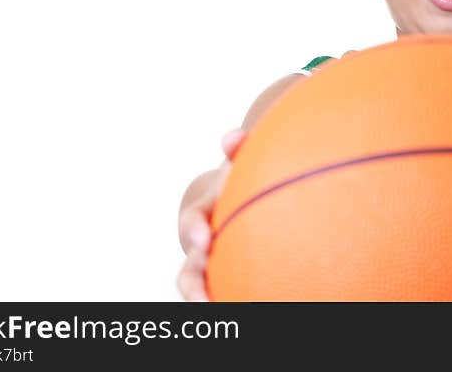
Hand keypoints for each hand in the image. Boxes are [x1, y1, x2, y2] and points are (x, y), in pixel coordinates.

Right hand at [176, 128, 245, 300]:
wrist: (237, 198)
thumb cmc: (241, 177)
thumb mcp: (239, 161)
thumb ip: (237, 147)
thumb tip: (233, 137)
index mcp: (205, 214)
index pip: (193, 221)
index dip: (195, 229)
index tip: (205, 238)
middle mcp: (202, 246)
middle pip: (189, 270)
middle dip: (193, 285)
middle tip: (204, 300)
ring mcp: (211, 267)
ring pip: (200, 290)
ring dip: (204, 303)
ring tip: (217, 314)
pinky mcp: (225, 280)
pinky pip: (225, 294)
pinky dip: (230, 301)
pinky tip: (262, 305)